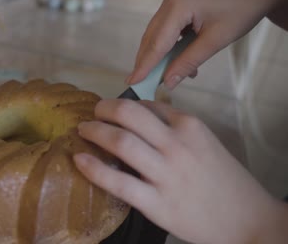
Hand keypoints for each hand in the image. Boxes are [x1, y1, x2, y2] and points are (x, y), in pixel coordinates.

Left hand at [74, 99, 287, 243]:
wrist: (247, 220)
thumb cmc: (224, 180)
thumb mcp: (205, 142)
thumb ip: (176, 126)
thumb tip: (143, 111)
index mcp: (190, 126)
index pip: (146, 105)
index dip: (122, 105)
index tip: (110, 109)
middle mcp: (177, 144)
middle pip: (128, 115)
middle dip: (103, 109)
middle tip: (93, 113)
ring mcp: (166, 174)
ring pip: (120, 142)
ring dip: (95, 131)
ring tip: (83, 131)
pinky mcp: (157, 203)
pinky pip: (118, 182)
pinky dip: (94, 168)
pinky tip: (79, 160)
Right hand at [127, 0, 287, 88]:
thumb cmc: (244, 6)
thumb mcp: (216, 39)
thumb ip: (189, 61)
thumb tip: (168, 82)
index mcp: (178, 6)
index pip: (156, 43)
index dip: (144, 66)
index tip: (132, 82)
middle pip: (152, 36)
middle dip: (148, 61)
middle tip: (143, 83)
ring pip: (158, 31)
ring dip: (161, 54)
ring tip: (167, 74)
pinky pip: (168, 25)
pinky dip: (170, 43)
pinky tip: (179, 57)